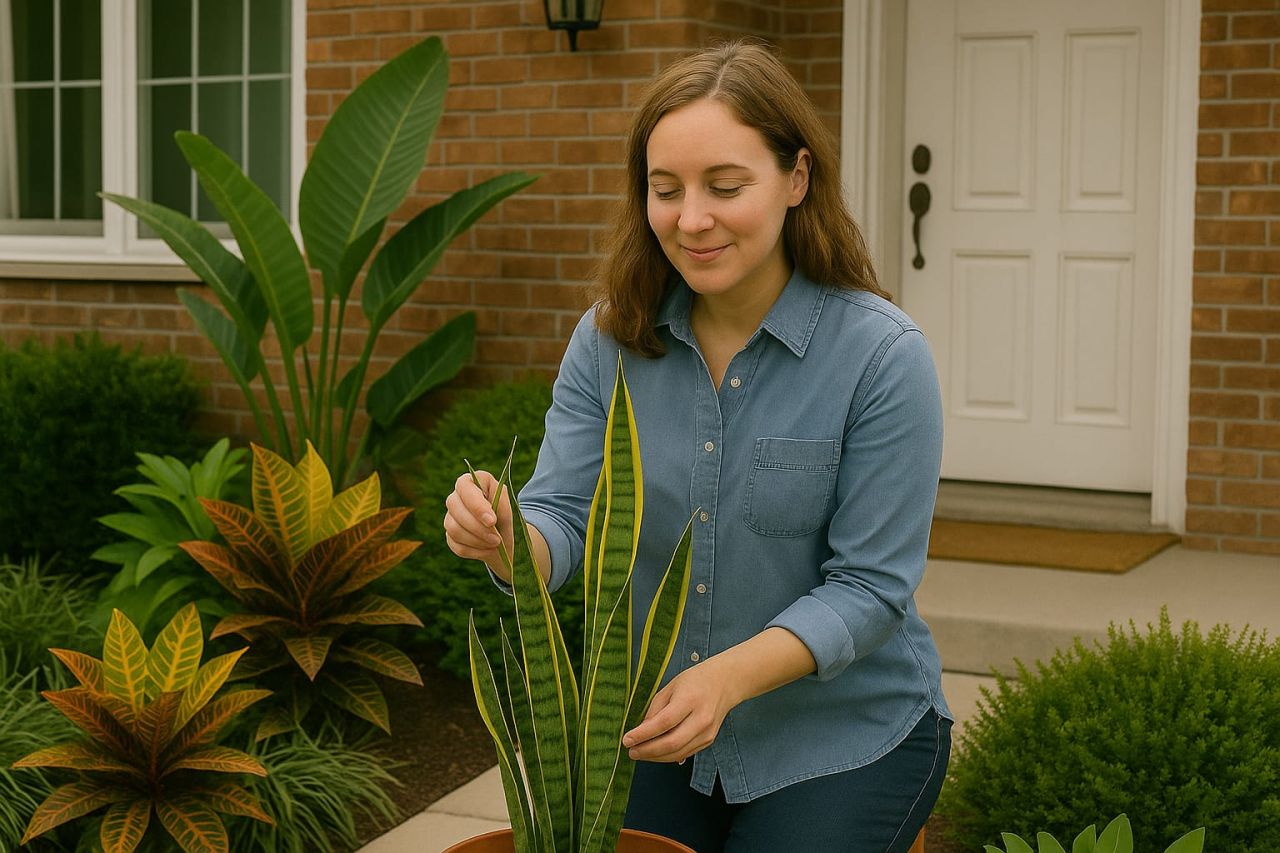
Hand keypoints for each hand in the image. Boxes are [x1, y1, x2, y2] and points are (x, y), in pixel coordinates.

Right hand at [443, 470, 514, 578]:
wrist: (503, 538)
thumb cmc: (505, 517)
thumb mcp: (508, 508)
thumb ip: (500, 508)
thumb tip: (488, 521)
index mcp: (471, 482)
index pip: (464, 487)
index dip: (476, 505)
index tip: (492, 521)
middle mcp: (456, 496)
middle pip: (456, 508)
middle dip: (478, 527)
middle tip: (497, 539)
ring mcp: (450, 516)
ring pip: (454, 529)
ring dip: (477, 540)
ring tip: (495, 543)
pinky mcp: (449, 535)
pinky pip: (456, 545)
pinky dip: (474, 551)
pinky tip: (487, 549)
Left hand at [621, 656, 743, 764]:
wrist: (725, 683)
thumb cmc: (695, 681)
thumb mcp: (670, 687)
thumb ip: (655, 709)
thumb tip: (641, 732)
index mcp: (690, 700)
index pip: (663, 723)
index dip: (643, 734)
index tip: (626, 740)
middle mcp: (701, 719)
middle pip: (671, 743)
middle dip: (648, 751)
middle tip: (631, 751)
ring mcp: (707, 732)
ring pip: (678, 752)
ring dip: (656, 757)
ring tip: (640, 753)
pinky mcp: (709, 740)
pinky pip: (685, 752)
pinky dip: (668, 755)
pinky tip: (655, 753)